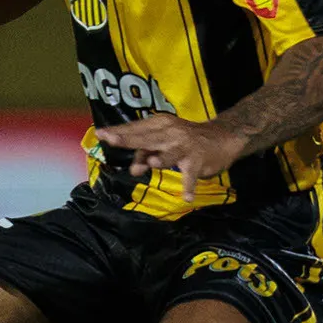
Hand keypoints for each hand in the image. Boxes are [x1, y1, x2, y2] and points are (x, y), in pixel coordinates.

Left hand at [93, 114, 242, 201]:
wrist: (222, 137)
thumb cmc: (185, 139)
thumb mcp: (164, 141)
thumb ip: (145, 153)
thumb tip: (133, 169)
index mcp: (160, 125)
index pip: (135, 128)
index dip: (118, 131)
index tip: (100, 133)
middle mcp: (171, 132)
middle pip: (147, 138)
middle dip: (128, 139)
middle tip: (111, 140)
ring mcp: (185, 146)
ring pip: (169, 153)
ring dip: (161, 158)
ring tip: (152, 164)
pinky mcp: (198, 160)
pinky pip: (191, 175)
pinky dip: (189, 186)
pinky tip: (187, 197)